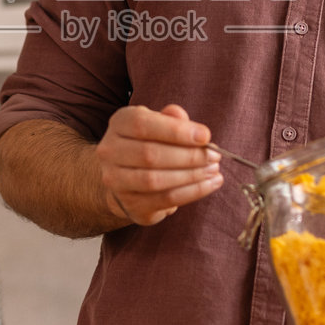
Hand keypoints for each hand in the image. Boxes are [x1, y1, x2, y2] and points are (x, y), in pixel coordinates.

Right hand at [97, 104, 222, 225]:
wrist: (125, 176)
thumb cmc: (149, 142)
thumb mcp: (159, 123)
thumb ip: (173, 120)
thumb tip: (190, 125)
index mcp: (119, 123)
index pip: (142, 124)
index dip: (176, 131)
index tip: (205, 136)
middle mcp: (110, 151)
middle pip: (150, 154)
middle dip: (188, 156)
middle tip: (215, 156)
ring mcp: (116, 181)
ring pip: (155, 180)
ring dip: (191, 176)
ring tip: (214, 170)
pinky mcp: (130, 204)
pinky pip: (164, 200)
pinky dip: (192, 192)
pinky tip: (209, 184)